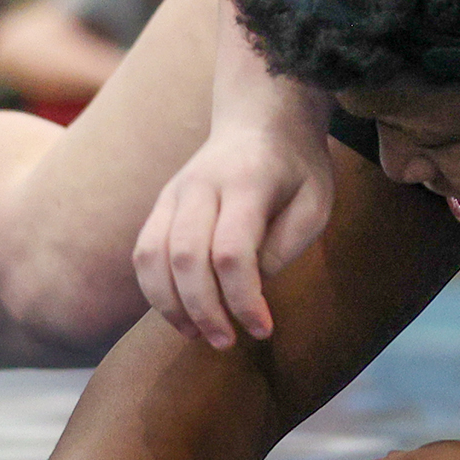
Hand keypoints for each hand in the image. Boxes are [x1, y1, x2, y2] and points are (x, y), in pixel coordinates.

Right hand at [133, 117, 335, 349]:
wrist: (261, 117)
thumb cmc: (297, 167)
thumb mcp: (315, 202)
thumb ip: (284, 245)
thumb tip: (248, 289)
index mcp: (247, 181)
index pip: (232, 250)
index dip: (243, 298)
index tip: (263, 329)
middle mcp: (200, 184)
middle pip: (185, 257)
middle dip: (204, 309)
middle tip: (228, 342)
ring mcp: (174, 192)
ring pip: (152, 256)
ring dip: (171, 305)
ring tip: (200, 335)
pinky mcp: (160, 204)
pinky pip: (144, 253)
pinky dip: (155, 290)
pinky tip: (181, 315)